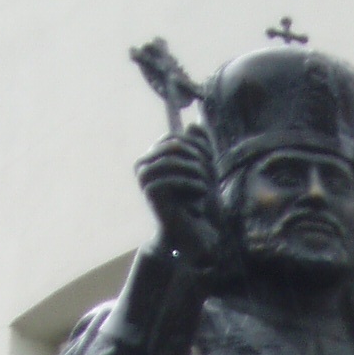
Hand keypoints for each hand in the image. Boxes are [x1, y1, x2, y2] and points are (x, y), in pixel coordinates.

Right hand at [135, 125, 219, 268]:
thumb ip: (200, 146)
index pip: (176, 139)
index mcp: (153, 156)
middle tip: (210, 175)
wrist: (188, 230)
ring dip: (195, 171)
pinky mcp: (149, 191)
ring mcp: (143, 177)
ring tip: (206, 184)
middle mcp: (143, 163)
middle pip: (175, 146)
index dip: (196, 147)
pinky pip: (171, 178)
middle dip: (197, 158)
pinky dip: (190, 184)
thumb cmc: (196, 199)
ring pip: (173, 160)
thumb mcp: (203, 168)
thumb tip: (195, 124)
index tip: (210, 163)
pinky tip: (200, 191)